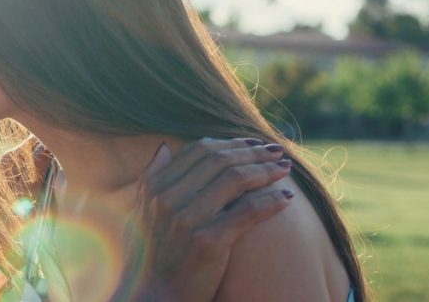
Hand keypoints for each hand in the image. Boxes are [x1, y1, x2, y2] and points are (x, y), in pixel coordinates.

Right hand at [114, 137, 293, 301]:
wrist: (156, 296)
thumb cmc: (152, 254)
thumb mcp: (142, 211)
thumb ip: (151, 177)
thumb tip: (166, 146)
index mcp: (155, 187)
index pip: (198, 151)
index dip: (230, 143)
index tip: (253, 144)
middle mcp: (169, 199)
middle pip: (219, 161)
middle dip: (253, 153)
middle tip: (276, 152)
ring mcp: (188, 220)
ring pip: (236, 181)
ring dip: (266, 171)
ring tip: (285, 170)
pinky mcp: (208, 242)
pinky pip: (246, 212)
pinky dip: (270, 202)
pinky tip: (286, 199)